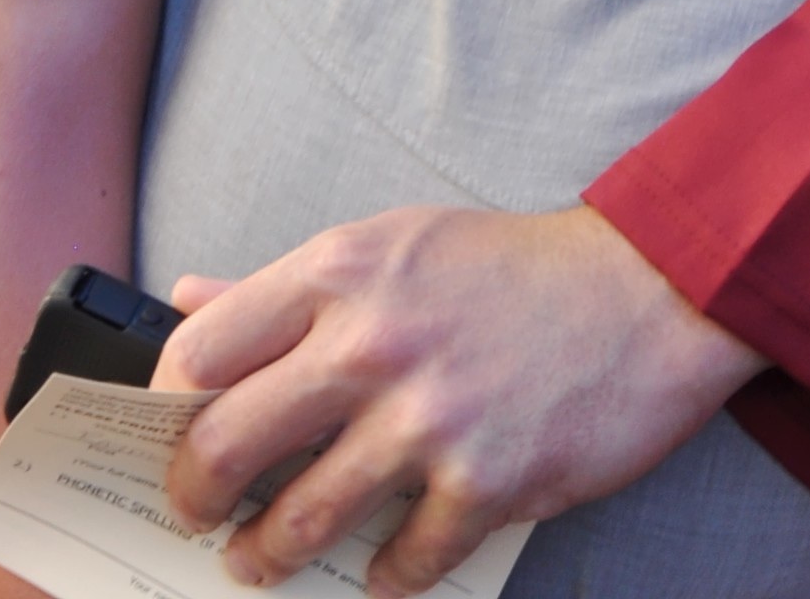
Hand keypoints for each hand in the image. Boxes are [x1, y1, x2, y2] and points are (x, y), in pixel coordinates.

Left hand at [157, 205, 758, 593]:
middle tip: (190, 515)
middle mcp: (370, 344)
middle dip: (192, 496)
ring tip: (254, 562)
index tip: (164, 435)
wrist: (648, 292)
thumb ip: (285, 284)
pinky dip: (384, 578)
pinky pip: (405, 560)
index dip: (162, 406)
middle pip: (227, 443)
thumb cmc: (509, 269)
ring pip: (301, 519)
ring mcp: (428, 420)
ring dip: (265, 555)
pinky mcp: (487, 482)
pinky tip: (377, 574)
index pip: (200, 349)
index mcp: (338, 273)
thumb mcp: (389, 244)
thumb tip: (187, 298)